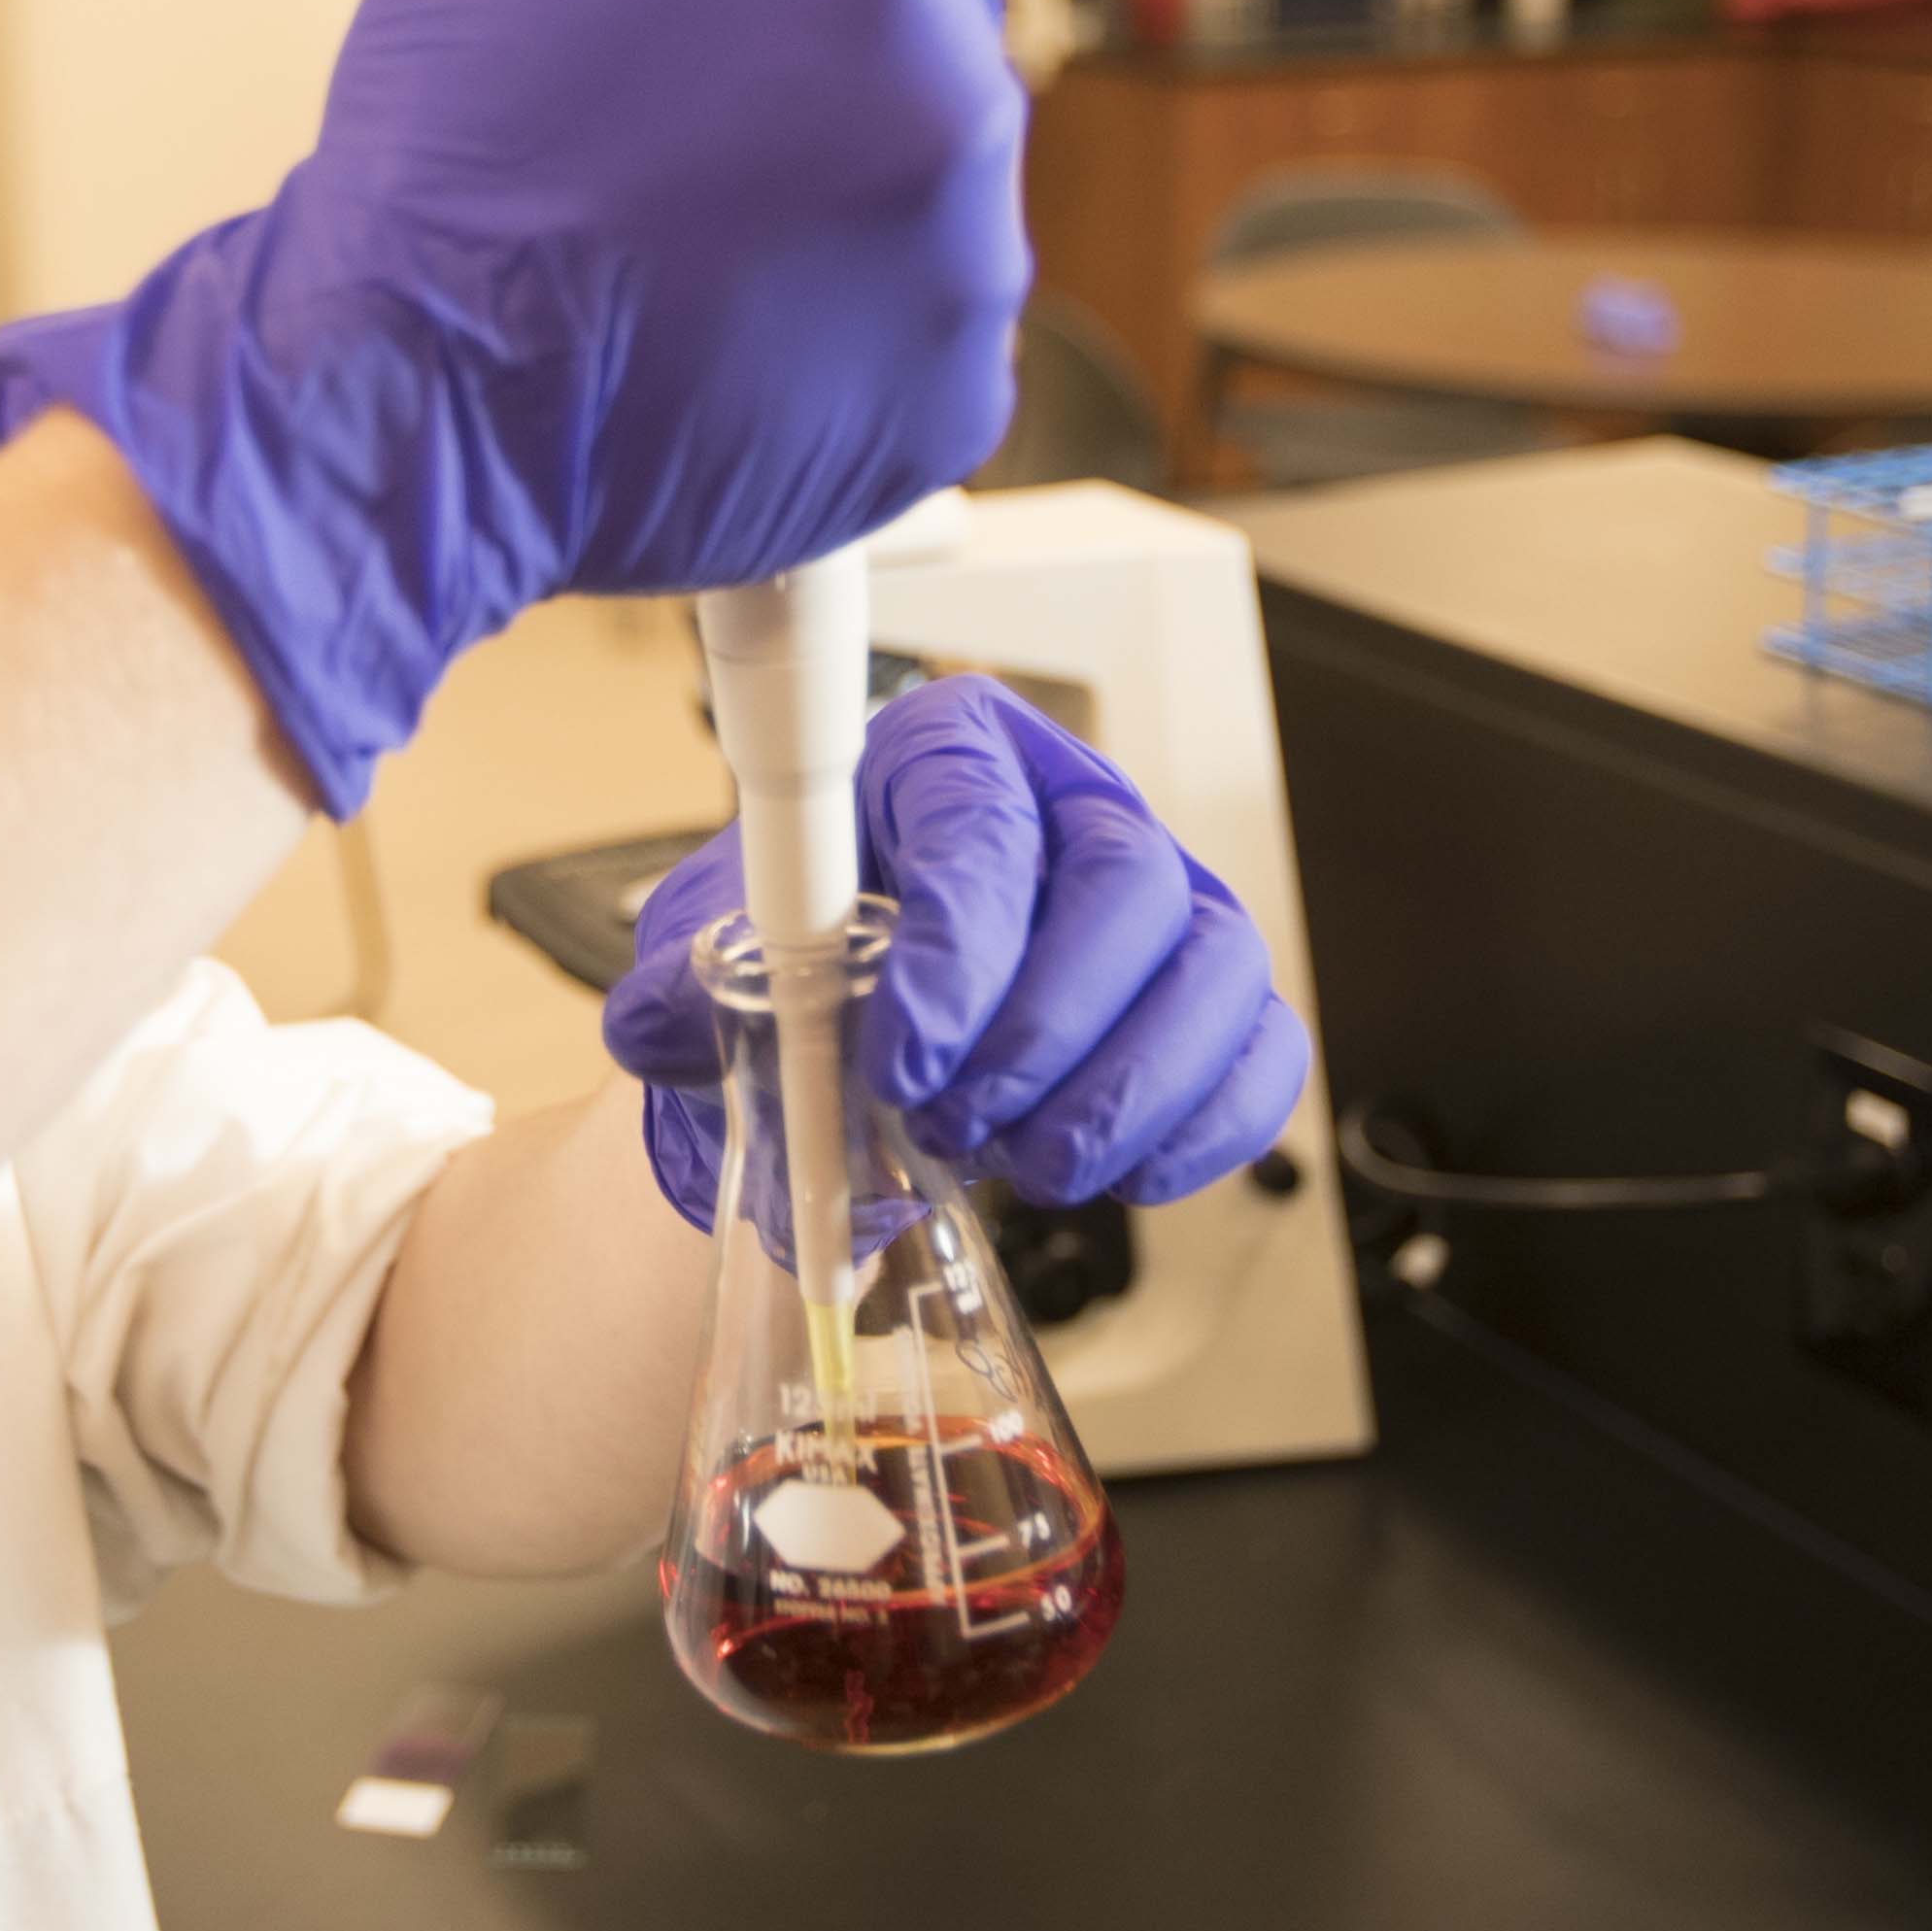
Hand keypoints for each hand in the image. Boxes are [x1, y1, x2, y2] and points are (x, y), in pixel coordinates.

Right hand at [0, 0, 1026, 812]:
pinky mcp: (943, 404)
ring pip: (926, 178)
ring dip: (833, 181)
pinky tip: (718, 310)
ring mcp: (964, 278)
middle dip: (819, 52)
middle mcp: (964, 118)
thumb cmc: (452, 137)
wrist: (406, 403)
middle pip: (924, 36)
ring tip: (674, 211)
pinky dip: (842, 321)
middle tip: (663, 103)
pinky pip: (922, 326)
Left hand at [604, 678, 1310, 1227]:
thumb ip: (682, 982)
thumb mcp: (713, 955)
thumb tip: (668, 1013)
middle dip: (1044, 1027)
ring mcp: (1162, 900)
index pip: (983, 821)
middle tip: (957, 1120)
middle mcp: (1073, 806)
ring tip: (1027, 1165)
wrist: (840, 1040)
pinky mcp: (1210, 997)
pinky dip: (1204, 1127)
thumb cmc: (798, 961)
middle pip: (1125, 880)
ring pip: (1214, 963)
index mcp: (947, 755)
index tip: (903, 1055)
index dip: (958, 943)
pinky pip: (1264, 1049)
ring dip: (1126, 1088)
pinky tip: (1117, 1175)